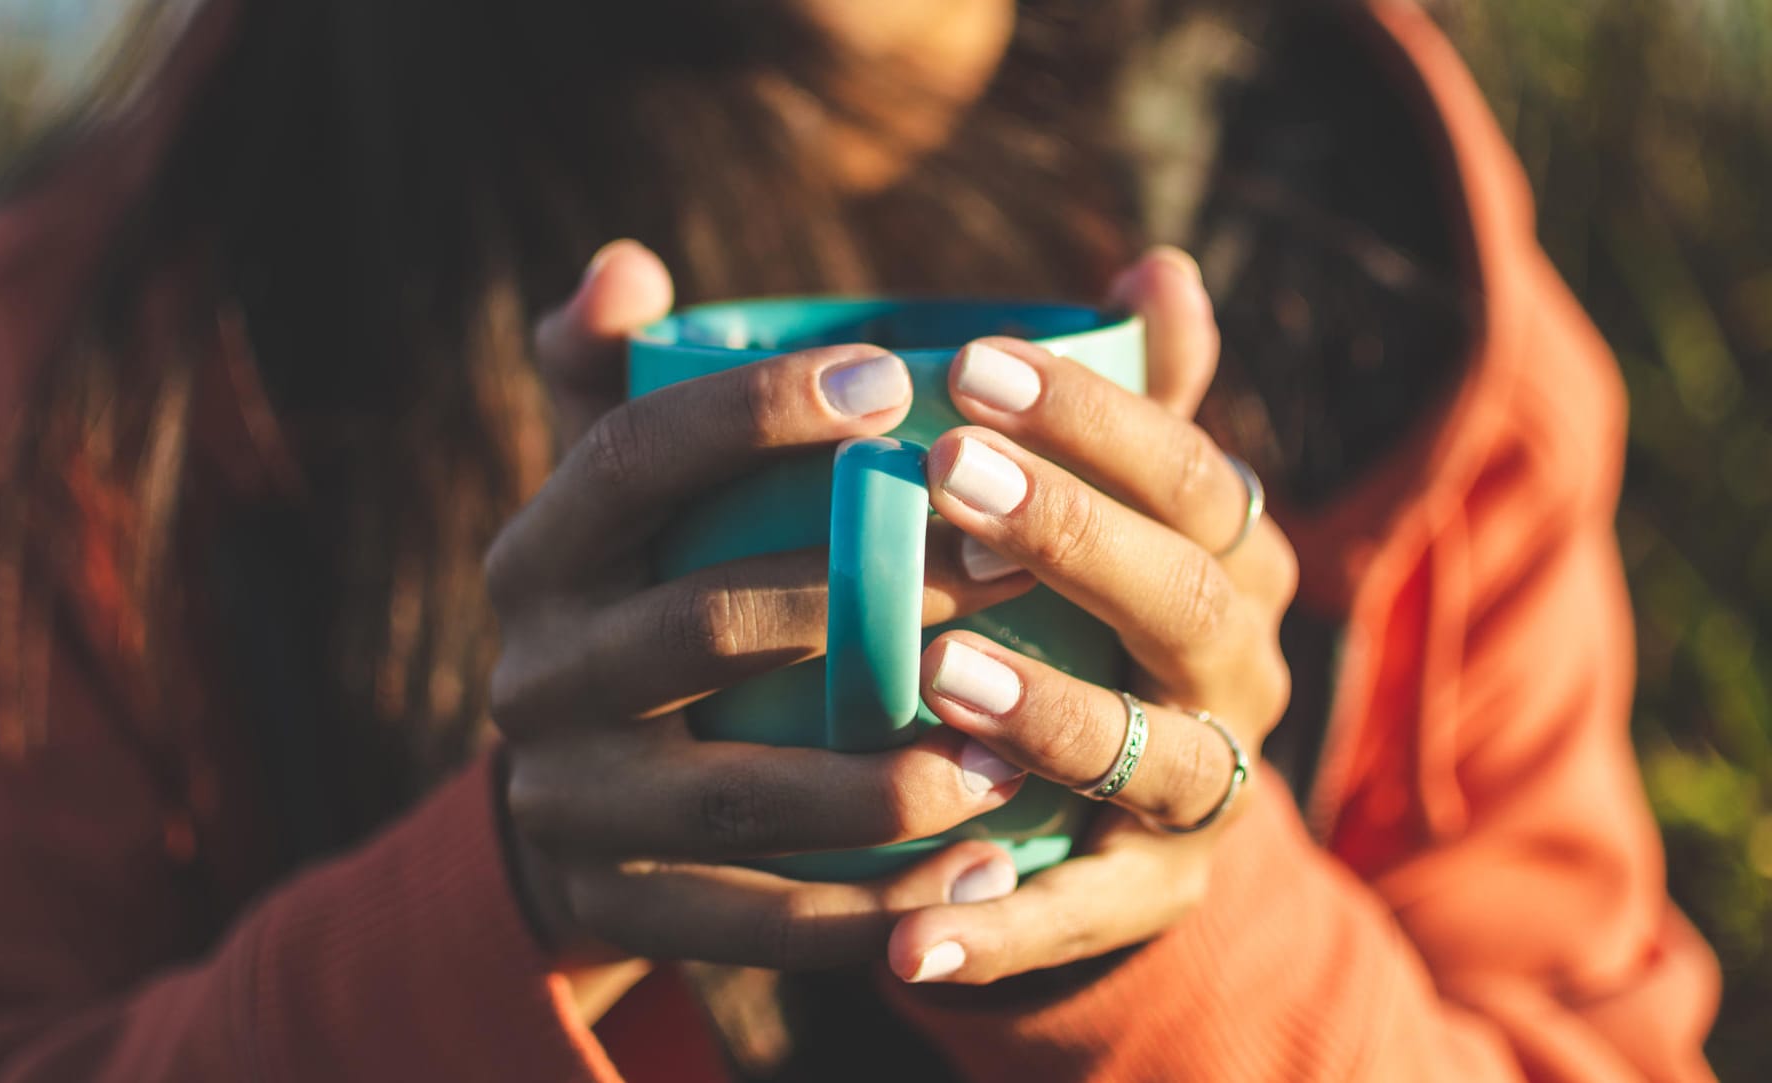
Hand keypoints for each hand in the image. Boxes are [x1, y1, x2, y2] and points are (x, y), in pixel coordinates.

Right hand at [493, 243, 1041, 1005]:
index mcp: (539, 553)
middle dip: (868, 596)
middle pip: (698, 624)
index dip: (750, 413)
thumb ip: (630, 378)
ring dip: (885, 777)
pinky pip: (758, 925)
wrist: (580, 810)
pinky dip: (874, 913)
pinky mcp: (618, 909)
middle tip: (1018, 563)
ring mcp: (569, 804)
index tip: (893, 379)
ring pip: (738, 793)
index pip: (627, 458)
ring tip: (1018, 756)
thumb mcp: (624, 500)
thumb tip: (626, 265)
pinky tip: (986, 880)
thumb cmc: (646, 604)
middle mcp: (532, 675)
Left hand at [883, 249, 1300, 984]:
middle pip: (1188, 598)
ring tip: (939, 676)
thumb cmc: (1087, 607)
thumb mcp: (1111, 503)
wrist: (1119, 794)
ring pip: (1155, 753)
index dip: (1096, 415)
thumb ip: (1128, 397)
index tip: (970, 359)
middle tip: (948, 475)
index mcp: (1231, 555)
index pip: (1191, 470)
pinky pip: (1087, 913)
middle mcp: (1238, 667)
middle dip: (1076, 534)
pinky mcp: (1153, 890)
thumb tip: (1158, 265)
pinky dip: (1005, 924)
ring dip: (1053, 713)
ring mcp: (1206, 787)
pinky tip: (908, 929)